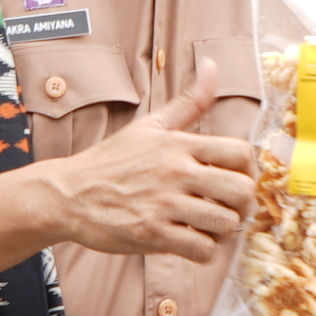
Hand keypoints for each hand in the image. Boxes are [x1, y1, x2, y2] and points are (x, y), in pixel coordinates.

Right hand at [47, 55, 255, 261]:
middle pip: (241, 190)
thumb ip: (189, 101)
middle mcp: (174, 172)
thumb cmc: (111, 162)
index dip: (246, 169)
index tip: (235, 178)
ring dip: (223, 230)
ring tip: (209, 225)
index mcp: (178, 144)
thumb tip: (213, 65)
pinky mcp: (153, 234)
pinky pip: (201, 249)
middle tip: (229, 207)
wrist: (68, 194)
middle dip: (242, 204)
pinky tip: (190, 240)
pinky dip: (202, 250)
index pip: (240, 152)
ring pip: (225, 223)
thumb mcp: (150, 125)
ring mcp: (164, 205)